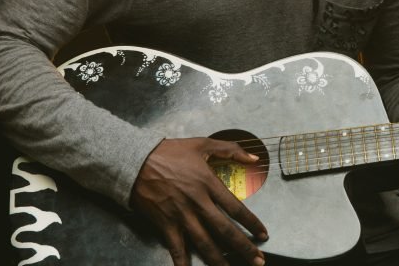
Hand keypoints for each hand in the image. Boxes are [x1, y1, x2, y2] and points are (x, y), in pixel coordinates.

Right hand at [131, 137, 267, 265]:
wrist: (135, 161)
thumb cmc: (169, 152)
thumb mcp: (202, 144)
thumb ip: (230, 150)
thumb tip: (254, 158)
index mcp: (208, 183)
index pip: (236, 208)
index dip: (252, 223)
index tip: (263, 234)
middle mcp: (198, 203)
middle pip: (225, 231)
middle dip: (244, 248)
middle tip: (258, 260)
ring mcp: (181, 216)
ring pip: (204, 243)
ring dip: (220, 260)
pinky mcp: (165, 224)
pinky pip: (177, 248)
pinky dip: (183, 263)